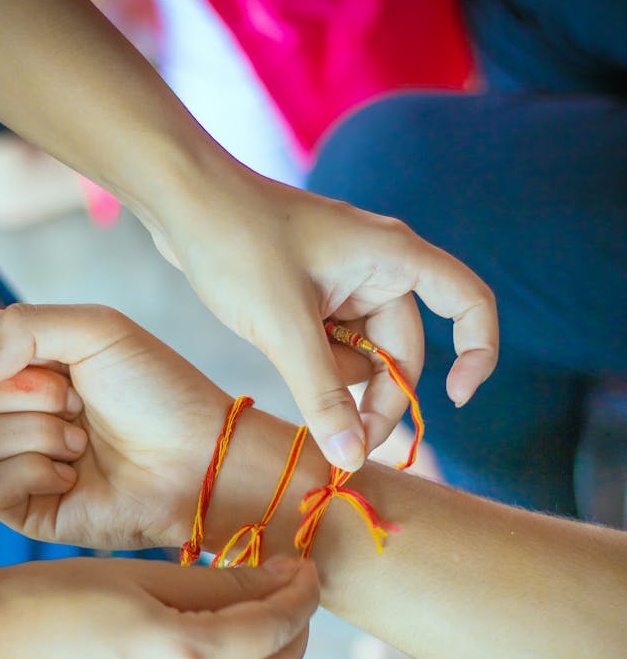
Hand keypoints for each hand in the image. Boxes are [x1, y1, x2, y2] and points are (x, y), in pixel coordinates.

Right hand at [0, 303, 230, 550]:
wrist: (199, 460)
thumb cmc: (160, 394)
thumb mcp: (97, 330)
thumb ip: (23, 326)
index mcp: (39, 368)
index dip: (7, 353)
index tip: (63, 363)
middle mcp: (27, 414)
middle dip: (27, 395)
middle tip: (81, 405)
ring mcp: (25, 463)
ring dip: (33, 435)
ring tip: (83, 444)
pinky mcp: (30, 509)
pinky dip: (29, 474)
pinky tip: (73, 476)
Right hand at [0, 555, 318, 658]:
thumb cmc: (54, 595)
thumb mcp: (142, 576)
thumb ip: (219, 583)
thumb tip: (279, 579)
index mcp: (181, 656)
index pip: (274, 629)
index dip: (301, 596)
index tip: (305, 570)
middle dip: (295, 634)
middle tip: (288, 596)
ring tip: (259, 633)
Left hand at [154, 168, 498, 468]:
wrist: (181, 202)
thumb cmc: (237, 244)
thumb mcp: (284, 329)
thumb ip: (323, 397)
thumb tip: (354, 457)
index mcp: (394, 256)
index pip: (468, 302)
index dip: (477, 352)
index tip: (454, 400)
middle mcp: (379, 267)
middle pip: (403, 351)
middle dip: (376, 399)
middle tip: (343, 448)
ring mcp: (346, 281)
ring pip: (362, 355)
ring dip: (333, 377)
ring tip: (286, 355)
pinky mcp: (315, 294)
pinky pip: (332, 344)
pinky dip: (312, 361)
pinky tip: (276, 343)